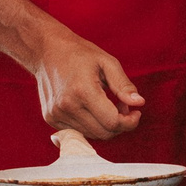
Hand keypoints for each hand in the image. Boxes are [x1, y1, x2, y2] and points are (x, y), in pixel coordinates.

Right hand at [29, 27, 144, 139]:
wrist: (46, 51)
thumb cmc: (80, 54)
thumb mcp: (107, 62)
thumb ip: (124, 85)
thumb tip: (139, 103)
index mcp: (83, 91)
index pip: (112, 122)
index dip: (129, 122)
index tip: (136, 112)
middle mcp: (67, 106)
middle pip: (103, 133)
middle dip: (120, 124)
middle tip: (123, 107)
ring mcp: (56, 114)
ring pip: (91, 135)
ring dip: (105, 126)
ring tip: (107, 105)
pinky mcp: (50, 119)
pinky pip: (78, 132)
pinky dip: (90, 125)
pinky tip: (92, 109)